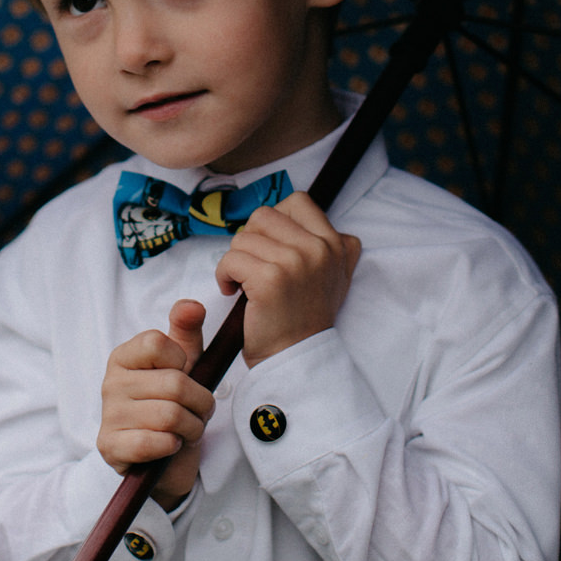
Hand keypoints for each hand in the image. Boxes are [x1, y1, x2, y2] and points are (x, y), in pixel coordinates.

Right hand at [98, 299, 213, 506]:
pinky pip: (153, 443)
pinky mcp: (110, 447)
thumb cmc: (173, 404)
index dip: (183, 361)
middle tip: (198, 411)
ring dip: (192, 427)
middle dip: (200, 403)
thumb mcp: (184, 363)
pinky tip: (170, 446)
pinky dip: (172, 446)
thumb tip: (191, 305)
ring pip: (170, 416)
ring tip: (187, 429)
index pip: (158, 343)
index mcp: (124, 357)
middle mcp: (110, 383)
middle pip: (174, 384)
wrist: (164, 457)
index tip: (184, 374)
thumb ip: (186, 330)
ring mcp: (108, 416)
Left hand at [215, 192, 361, 366]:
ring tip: (244, 283)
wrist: (297, 359)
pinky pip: (231, 259)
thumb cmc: (305, 319)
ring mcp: (295, 263)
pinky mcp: (270, 280)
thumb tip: (318, 221)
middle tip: (253, 267)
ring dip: (235, 260)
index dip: (275, 220)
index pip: (297, 201)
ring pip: (243, 237)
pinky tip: (234, 292)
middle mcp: (319, 249)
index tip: (269, 246)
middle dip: (250, 241)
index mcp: (335, 244)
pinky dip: (224, 275)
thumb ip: (335, 247)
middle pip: (263, 216)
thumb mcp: (336, 277)